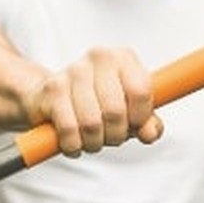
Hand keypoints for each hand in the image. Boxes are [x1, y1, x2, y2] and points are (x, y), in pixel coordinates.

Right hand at [24, 46, 163, 156]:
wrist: (52, 97)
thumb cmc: (96, 102)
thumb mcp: (128, 110)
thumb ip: (147, 122)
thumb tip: (151, 133)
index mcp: (123, 58)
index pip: (141, 91)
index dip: (139, 117)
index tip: (133, 125)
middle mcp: (99, 57)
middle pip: (115, 111)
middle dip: (115, 135)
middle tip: (110, 136)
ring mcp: (73, 70)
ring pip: (91, 124)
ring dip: (94, 143)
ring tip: (92, 139)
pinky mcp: (52, 89)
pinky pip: (69, 130)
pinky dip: (73, 145)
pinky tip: (75, 142)